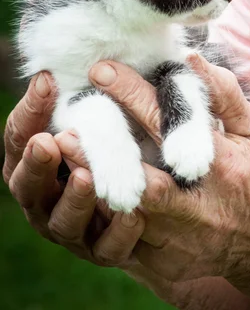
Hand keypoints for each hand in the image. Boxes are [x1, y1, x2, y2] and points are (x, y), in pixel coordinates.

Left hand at [2, 70, 249, 308]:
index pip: (170, 124)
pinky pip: (126, 242)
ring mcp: (184, 239)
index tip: (101, 70)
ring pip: (127, 216)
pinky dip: (102, 216)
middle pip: (143, 181)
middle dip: (102, 155)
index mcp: (223, 165)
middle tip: (66, 127)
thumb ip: (224, 95)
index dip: (132, 94)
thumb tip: (191, 58)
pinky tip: (81, 193)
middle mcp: (201, 205)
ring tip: (64, 155)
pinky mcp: (169, 263)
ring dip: (94, 186)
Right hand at [3, 73, 144, 267]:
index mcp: (39, 163)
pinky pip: (107, 247)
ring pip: (61, 222)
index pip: (22, 137)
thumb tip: (81, 60)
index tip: (47, 82)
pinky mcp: (104, 251)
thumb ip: (90, 99)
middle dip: (36, 164)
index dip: (30, 112)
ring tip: (87, 176)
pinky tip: (133, 213)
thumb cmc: (124, 145)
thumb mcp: (108, 119)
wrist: (165, 208)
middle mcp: (46, 198)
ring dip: (73, 199)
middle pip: (26, 185)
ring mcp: (72, 228)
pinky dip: (118, 231)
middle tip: (48, 142)